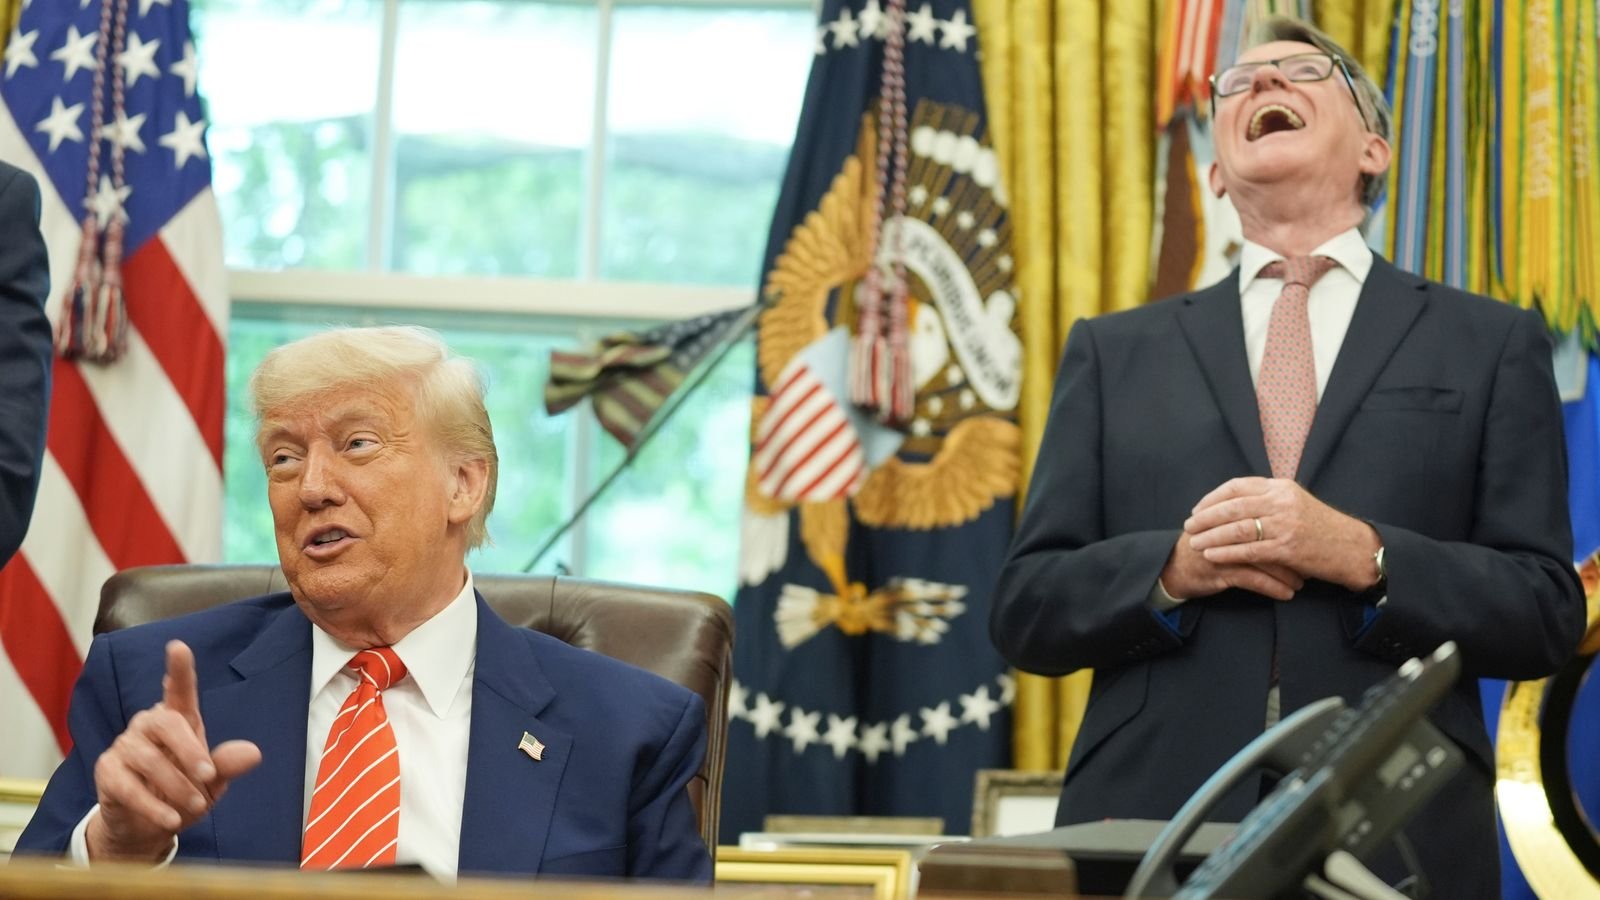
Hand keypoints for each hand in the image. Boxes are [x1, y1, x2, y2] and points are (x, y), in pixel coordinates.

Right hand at [85, 641, 261, 861]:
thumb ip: (227, 765)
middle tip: (209, 777)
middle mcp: (147, 726)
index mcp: (177, 720)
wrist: (146, 827)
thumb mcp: (211, 782)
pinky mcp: (107, 772)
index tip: (178, 647)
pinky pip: (129, 787)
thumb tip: (253, 753)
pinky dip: (154, 806)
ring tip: (195, 806)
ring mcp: (124, 747)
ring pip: (150, 760)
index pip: (178, 690)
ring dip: (177, 786)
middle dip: (190, 751)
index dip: (179, 669)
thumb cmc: (182, 792)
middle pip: (166, 723)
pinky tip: (171, 819)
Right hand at [1160, 528, 1304, 600]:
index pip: (1265, 514)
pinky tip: (1286, 594)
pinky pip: (1254, 579)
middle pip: (1269, 534)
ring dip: (1286, 573)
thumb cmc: (1202, 546)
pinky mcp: (1220, 571)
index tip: (1307, 540)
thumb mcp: (1220, 525)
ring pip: (1264, 558)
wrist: (1174, 568)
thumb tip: (1279, 515)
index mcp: (1229, 512)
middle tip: (1310, 564)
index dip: (1288, 527)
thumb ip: (1244, 515)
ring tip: (1301, 583)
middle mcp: (1226, 526)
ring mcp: (1223, 548)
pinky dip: (1273, 588)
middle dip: (1292, 551)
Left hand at [1184, 477, 1381, 590]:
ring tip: (1194, 543)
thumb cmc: (1321, 528)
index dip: (1212, 498)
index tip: (1197, 509)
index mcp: (1281, 487)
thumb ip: (1268, 499)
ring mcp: (1285, 524)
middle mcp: (1281, 501)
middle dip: (1205, 517)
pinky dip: (1226, 553)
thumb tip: (1233, 502)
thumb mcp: (1295, 503)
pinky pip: (1248, 550)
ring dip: (1211, 536)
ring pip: (1237, 528)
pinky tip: (1211, 556)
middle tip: (1188, 526)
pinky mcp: (1287, 548)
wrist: (1353, 548)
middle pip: (1232, 506)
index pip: (1237, 486)